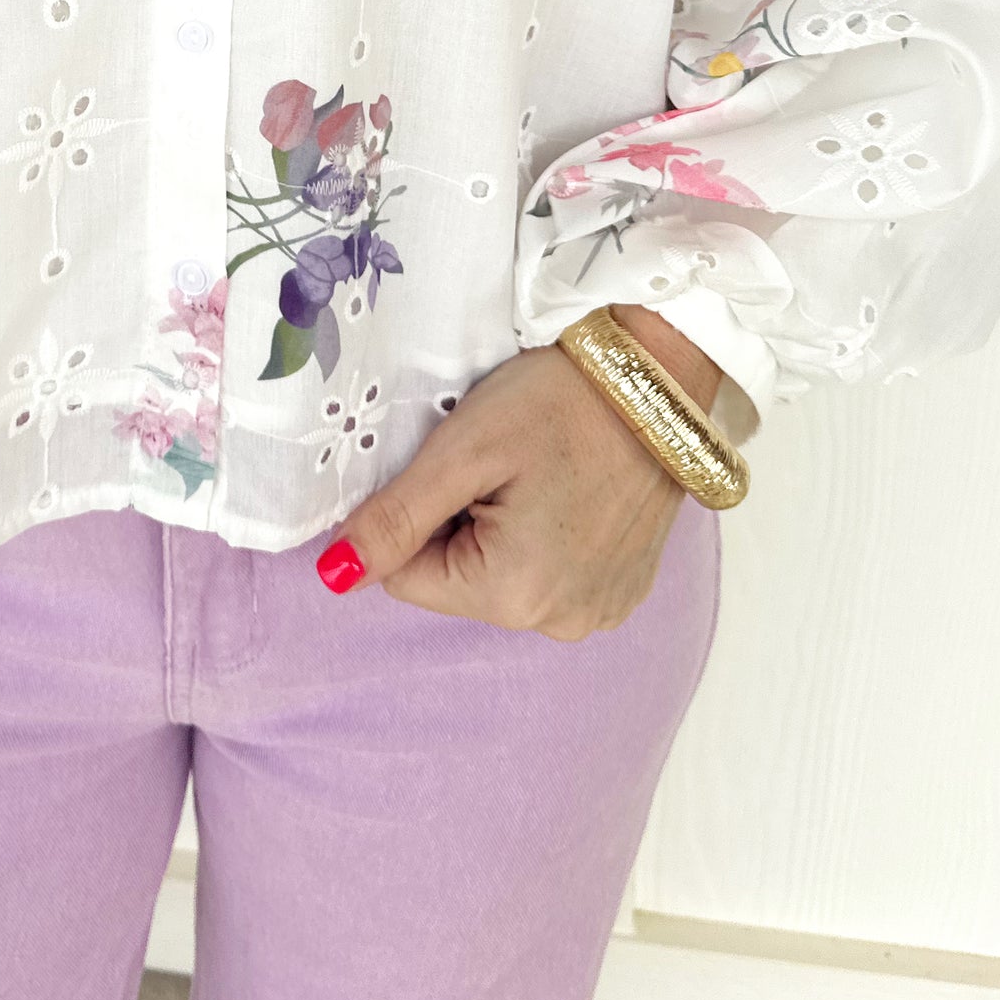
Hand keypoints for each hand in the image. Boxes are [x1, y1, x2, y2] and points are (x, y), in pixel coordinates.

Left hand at [317, 307, 722, 639]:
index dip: (416, 514)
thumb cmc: (561, 402)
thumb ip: (395, 518)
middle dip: (461, 521)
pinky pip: (550, 572)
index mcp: (514, 596)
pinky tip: (570, 486)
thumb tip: (337, 575)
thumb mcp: (463, 450)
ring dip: (502, 527)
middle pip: (458, 579)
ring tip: (540, 469)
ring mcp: (599, 610)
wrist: (662, 376)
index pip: (408, 577)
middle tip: (504, 460)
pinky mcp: (623, 589)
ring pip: (502, 575)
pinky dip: (545, 532)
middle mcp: (561, 623)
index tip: (459, 465)